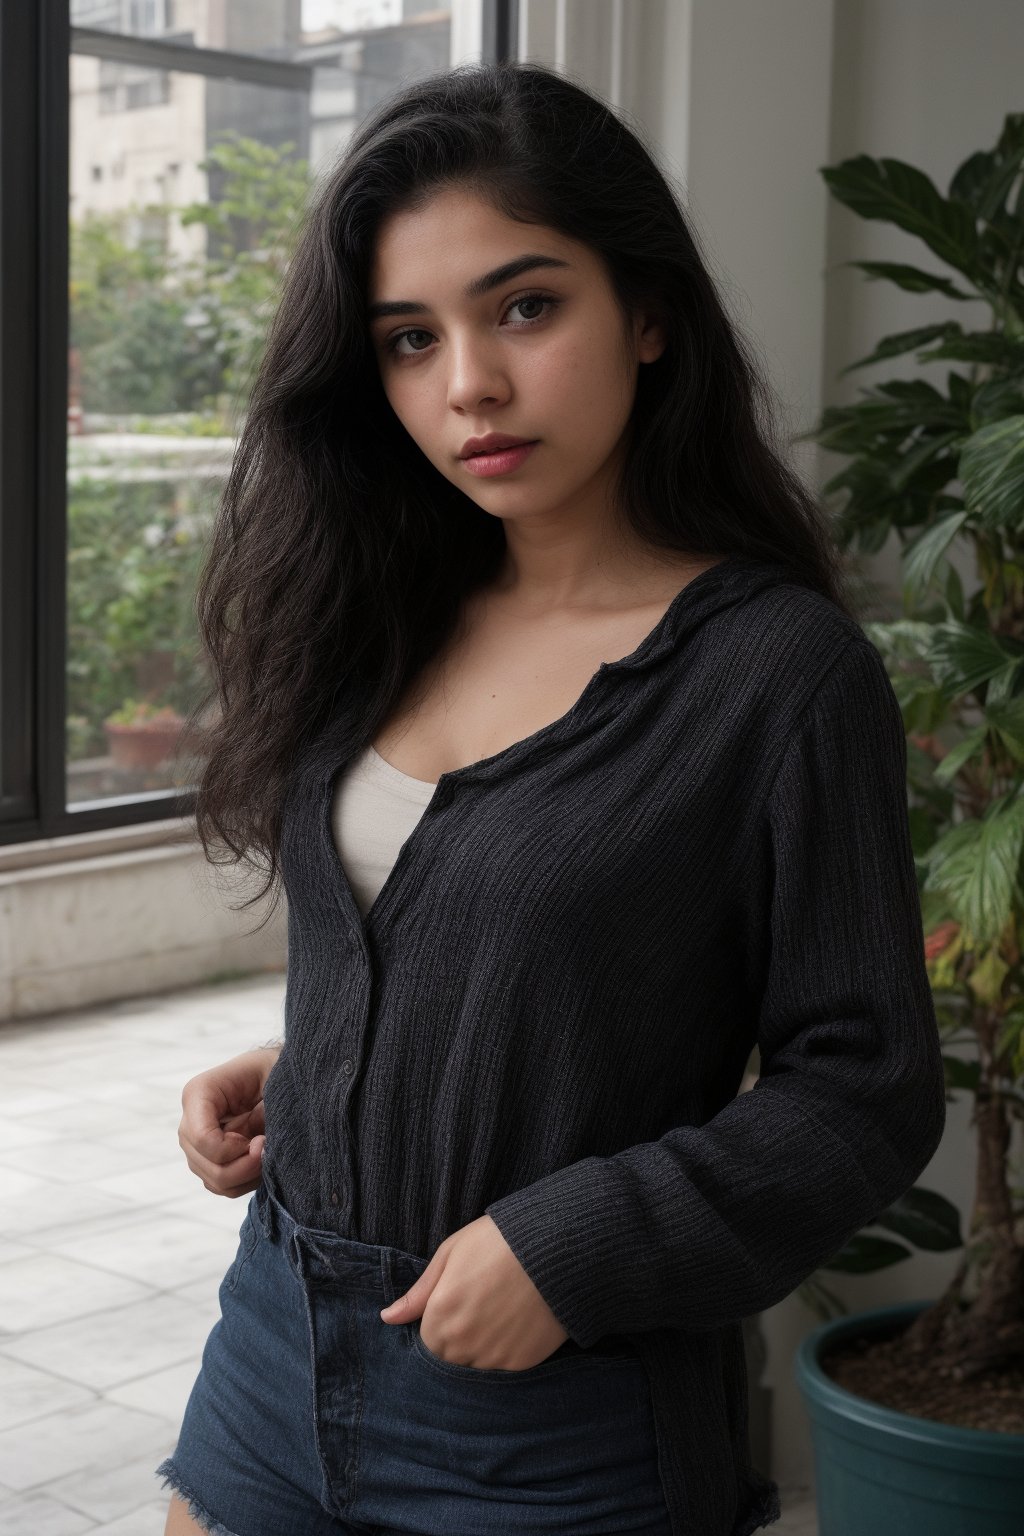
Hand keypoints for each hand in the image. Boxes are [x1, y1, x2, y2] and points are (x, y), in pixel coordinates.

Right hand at [177, 1046, 279, 1197]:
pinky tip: (264, 1161)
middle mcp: (191, 1121)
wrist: (280, 1075)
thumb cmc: (275, 1070)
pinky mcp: (209, 1161)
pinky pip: (223, 1187)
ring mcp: (197, 1145)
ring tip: (269, 1152)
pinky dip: (246, 1181)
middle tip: (269, 1147)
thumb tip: (259, 1148)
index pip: (201, 1138)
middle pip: (207, 1166)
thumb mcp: (272, 1076)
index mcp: (199, 1093)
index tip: (261, 1139)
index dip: (233, 1149)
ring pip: (214, 1181)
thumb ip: (264, 1109)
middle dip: (245, 1166)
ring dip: (247, 1175)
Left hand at [379, 1213, 569, 1369]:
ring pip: (474, 1368)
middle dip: (456, 1341)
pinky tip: (514, 1325)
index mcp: (441, 1316)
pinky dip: (503, 1353)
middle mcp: (463, 1343)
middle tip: (476, 1310)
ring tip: (497, 1316)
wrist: (555, 1246)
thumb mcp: (451, 1254)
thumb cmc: (498, 1242)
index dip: (438, 1325)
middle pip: (448, 1360)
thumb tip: (387, 1318)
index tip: (454, 1307)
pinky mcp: (521, 1363)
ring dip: (479, 1351)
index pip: (426, 1343)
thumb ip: (418, 1293)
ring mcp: (493, 1357)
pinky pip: (501, 1371)